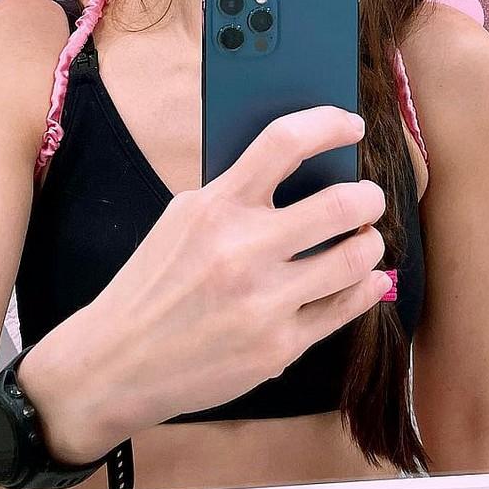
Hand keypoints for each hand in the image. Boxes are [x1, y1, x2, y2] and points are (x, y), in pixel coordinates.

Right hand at [38, 106, 387, 460]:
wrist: (116, 363)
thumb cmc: (154, 283)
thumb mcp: (183, 220)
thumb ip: (238, 193)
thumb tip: (307, 169)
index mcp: (215, 207)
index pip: (284, 142)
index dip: (328, 124)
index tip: (353, 125)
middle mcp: (242, 251)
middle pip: (340, 203)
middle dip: (369, 196)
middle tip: (370, 197)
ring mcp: (263, 303)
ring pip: (355, 258)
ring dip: (371, 243)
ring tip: (366, 239)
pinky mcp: (278, 347)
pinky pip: (345, 309)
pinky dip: (367, 287)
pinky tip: (370, 277)